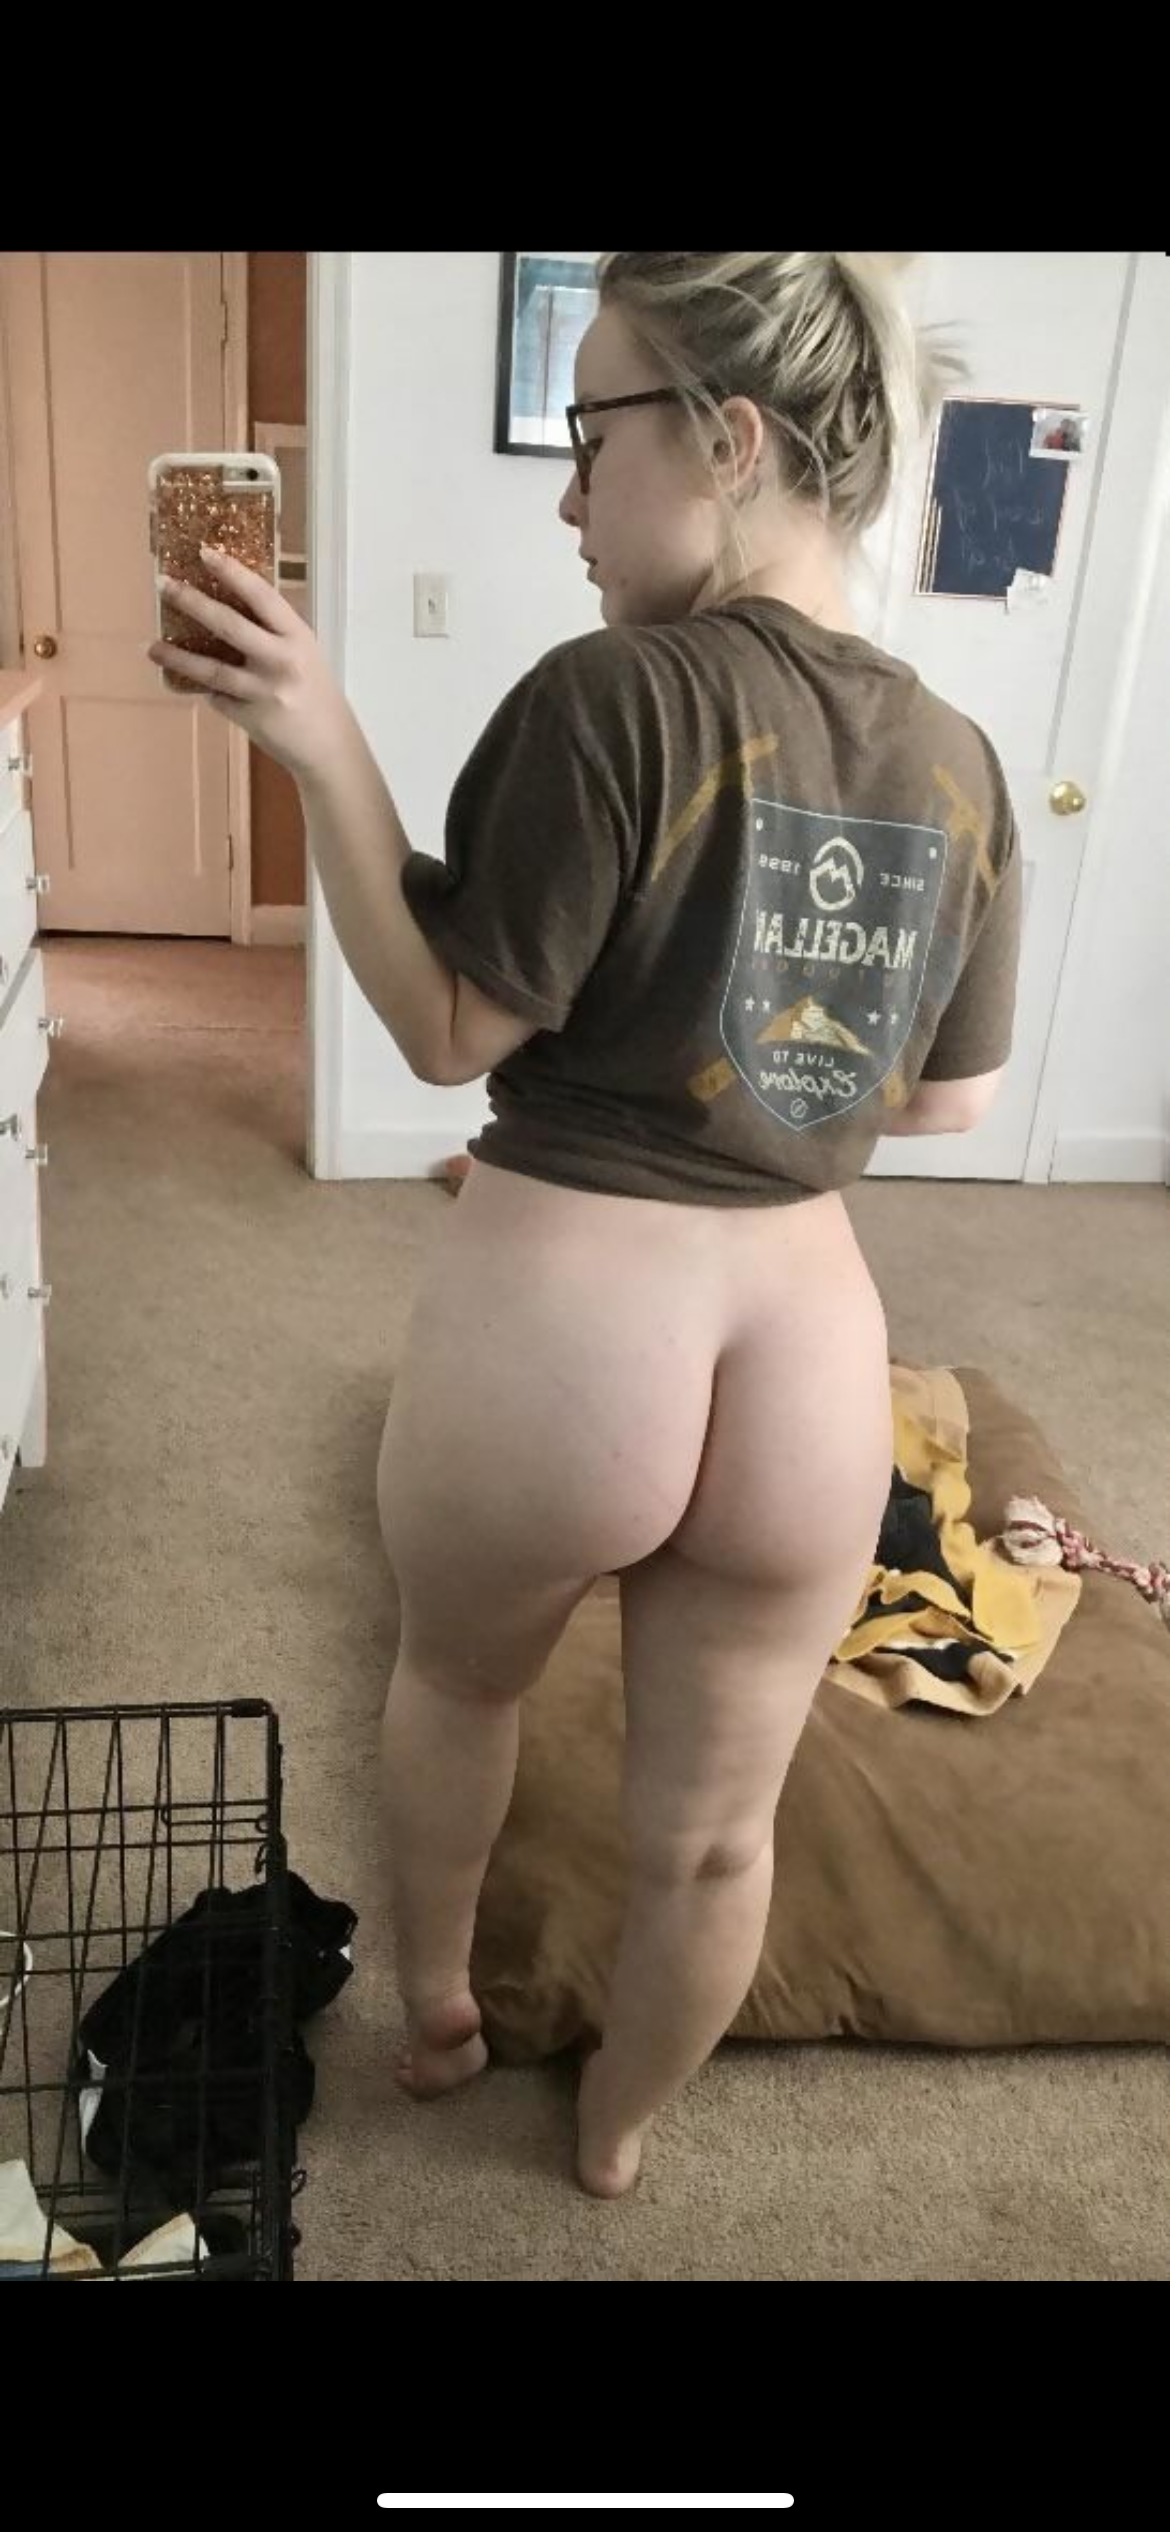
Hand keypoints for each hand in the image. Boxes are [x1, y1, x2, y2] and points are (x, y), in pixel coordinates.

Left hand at [148, 546, 351, 781]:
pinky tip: (189, 682)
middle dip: (192, 602)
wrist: (330, 744)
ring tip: (152, 647)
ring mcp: (264, 692)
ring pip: (212, 669)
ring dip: (177, 657)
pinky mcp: (250, 718)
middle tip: (164, 585)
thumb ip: (272, 631)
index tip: (205, 553)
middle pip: (229, 626)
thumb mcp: (303, 652)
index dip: (233, 572)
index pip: (262, 596)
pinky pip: (217, 698)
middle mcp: (281, 661)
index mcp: (297, 637)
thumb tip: (228, 603)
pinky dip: (204, 689)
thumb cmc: (315, 691)